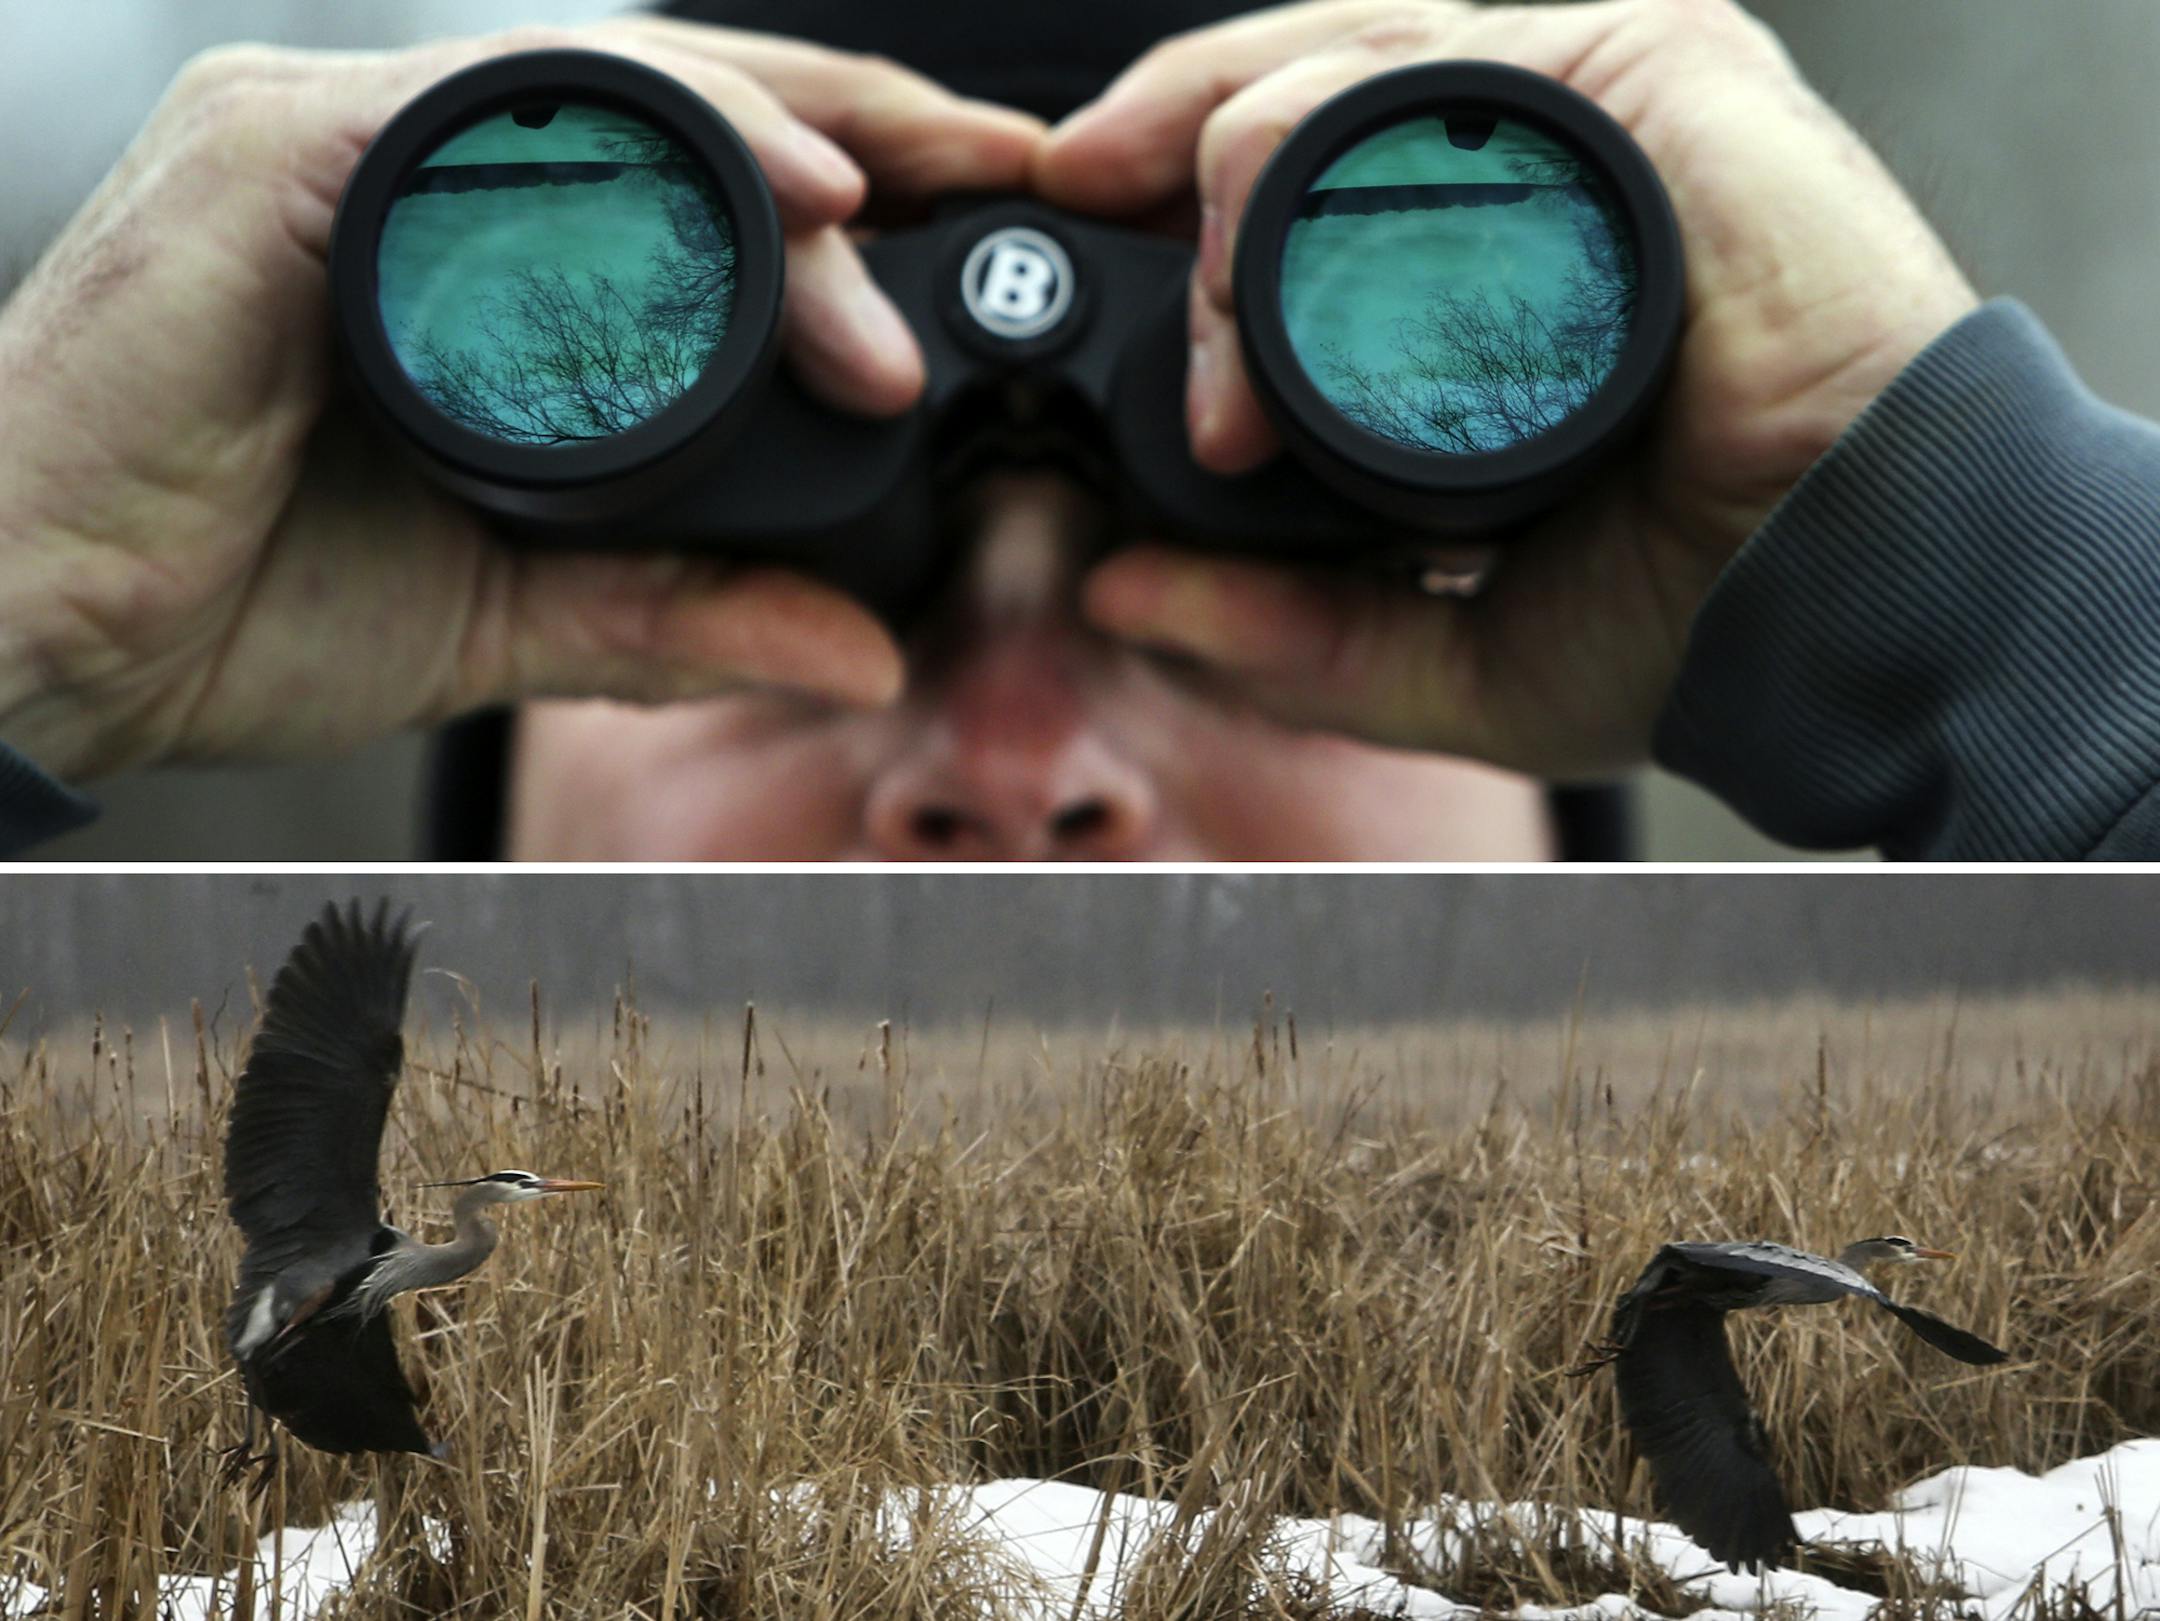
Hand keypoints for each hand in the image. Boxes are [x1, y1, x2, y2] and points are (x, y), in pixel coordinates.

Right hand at [0, 19, 1041, 780]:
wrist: (43, 643)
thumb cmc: (240, 595)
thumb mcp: (516, 608)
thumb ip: (681, 617)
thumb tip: (856, 646)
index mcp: (474, 250)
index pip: (693, 178)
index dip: (846, 182)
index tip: (982, 214)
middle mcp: (413, 168)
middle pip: (675, 106)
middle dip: (849, 133)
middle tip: (991, 180)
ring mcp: (337, 142)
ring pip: (597, 89)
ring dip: (759, 144)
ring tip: (882, 203)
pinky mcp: (274, 161)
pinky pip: (482, 120)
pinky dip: (628, 149)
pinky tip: (750, 190)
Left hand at [1036, 0, 1976, 777]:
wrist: (1842, 607)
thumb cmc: (1685, 610)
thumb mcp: (1437, 641)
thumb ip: (1282, 627)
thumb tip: (1121, 588)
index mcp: (1494, 252)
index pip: (1306, 166)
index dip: (1181, 188)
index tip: (1074, 223)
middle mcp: (1539, 160)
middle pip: (1305, 84)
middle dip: (1167, 138)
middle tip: (1073, 206)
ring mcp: (1595, 100)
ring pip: (1352, 63)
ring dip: (1232, 170)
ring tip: (1190, 296)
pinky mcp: (1652, 72)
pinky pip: (1444, 67)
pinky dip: (1326, 139)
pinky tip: (1260, 231)